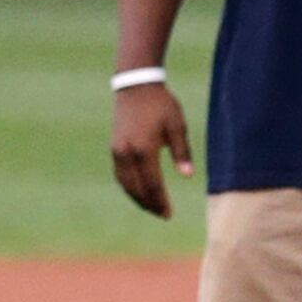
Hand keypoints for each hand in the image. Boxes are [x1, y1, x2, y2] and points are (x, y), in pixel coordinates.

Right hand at [110, 82, 194, 218]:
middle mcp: (127, 153)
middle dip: (149, 204)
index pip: (153, 184)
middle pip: (137, 188)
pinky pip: (120, 175)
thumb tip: (187, 176)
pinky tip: (139, 190)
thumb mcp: (177, 126)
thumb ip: (182, 152)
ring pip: (125, 184)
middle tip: (163, 215)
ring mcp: (117, 151)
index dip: (161, 201)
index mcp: (144, 149)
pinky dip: (129, 186)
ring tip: (151, 207)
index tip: (169, 214)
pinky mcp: (114, 148)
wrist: (135, 86)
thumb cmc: (160, 104)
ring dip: (138, 198)